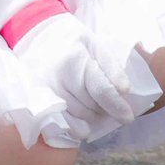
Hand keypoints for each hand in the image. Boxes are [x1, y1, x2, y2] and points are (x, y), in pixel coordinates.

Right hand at [14, 13, 134, 144]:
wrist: (36, 38)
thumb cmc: (70, 42)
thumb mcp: (94, 44)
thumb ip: (111, 66)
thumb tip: (125, 90)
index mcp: (75, 60)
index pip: (101, 90)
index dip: (117, 106)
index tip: (128, 117)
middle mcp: (59, 79)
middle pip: (91, 107)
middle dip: (105, 109)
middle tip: (107, 101)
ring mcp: (47, 93)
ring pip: (80, 117)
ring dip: (92, 116)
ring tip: (94, 104)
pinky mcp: (39, 103)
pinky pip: (65, 124)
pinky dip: (78, 126)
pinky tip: (82, 118)